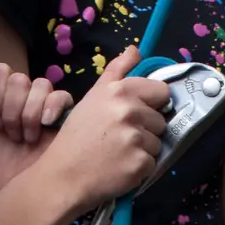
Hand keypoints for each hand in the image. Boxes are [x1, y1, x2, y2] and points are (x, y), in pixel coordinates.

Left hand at [0, 65, 71, 194]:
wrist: (4, 201)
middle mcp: (17, 101)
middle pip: (18, 78)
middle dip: (9, 107)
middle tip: (7, 135)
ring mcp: (40, 110)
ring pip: (40, 84)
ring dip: (28, 112)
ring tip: (23, 139)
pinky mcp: (60, 122)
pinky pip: (63, 96)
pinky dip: (52, 105)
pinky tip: (44, 125)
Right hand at [38, 45, 168, 215]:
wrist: (63, 175)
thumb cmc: (78, 134)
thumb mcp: (94, 95)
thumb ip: (117, 70)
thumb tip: (135, 49)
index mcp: (120, 90)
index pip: (161, 91)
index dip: (152, 103)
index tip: (137, 113)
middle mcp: (130, 111)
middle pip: (161, 120)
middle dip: (146, 129)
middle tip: (120, 136)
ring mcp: (136, 138)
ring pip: (158, 143)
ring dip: (143, 150)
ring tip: (118, 153)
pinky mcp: (140, 164)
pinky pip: (153, 164)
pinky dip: (140, 169)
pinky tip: (120, 167)